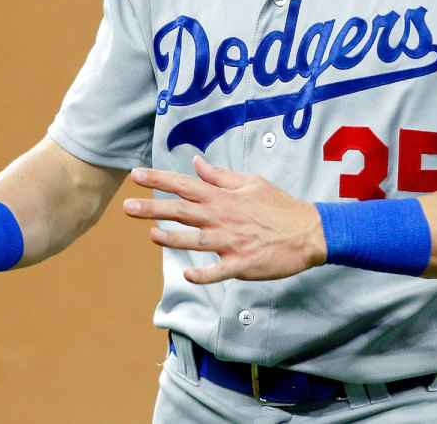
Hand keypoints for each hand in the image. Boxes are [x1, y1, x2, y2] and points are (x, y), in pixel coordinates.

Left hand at [122, 155, 325, 283]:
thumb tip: (196, 163)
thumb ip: (220, 176)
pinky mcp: (243, 263)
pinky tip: (187, 275)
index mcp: (223, 198)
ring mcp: (232, 241)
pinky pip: (220, 270)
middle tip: (127, 207)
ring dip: (172, 238)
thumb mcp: (250, 183)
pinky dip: (204, 273)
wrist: (309, 231)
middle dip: (153, 208)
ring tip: (151, 235)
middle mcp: (223, 217)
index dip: (159, 179)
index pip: (185, 185)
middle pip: (182, 211)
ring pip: (196, 240)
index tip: (136, 175)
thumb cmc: (279, 206)